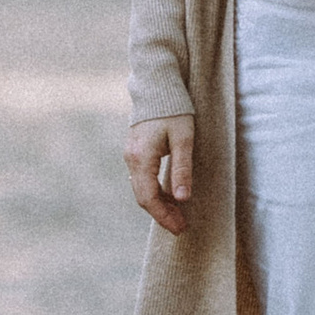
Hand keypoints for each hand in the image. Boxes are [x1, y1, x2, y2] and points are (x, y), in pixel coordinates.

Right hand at [125, 115, 194, 234]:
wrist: (157, 85)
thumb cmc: (174, 109)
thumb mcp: (183, 139)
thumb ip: (182, 169)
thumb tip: (183, 199)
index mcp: (141, 158)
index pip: (149, 198)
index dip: (164, 216)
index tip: (180, 228)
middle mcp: (131, 159)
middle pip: (143, 197)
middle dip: (161, 214)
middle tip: (181, 226)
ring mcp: (131, 155)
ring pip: (141, 189)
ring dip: (159, 204)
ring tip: (179, 214)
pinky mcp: (135, 151)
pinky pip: (142, 179)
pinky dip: (155, 191)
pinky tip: (170, 195)